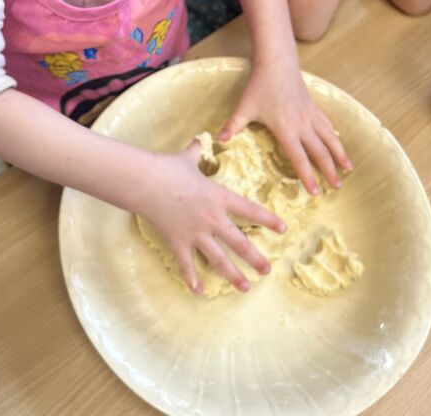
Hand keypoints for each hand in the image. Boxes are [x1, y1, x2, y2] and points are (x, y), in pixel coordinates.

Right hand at [139, 142, 286, 294]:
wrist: (146, 181)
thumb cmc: (168, 167)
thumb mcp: (187, 157)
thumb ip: (196, 151)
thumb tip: (199, 139)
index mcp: (219, 197)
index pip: (250, 210)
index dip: (268, 220)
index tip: (283, 229)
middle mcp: (212, 218)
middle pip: (240, 243)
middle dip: (256, 258)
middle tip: (268, 269)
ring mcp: (196, 233)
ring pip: (220, 259)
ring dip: (234, 275)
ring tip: (246, 286)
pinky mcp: (178, 242)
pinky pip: (187, 265)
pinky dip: (193, 279)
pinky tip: (200, 291)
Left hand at [218, 59, 351, 194]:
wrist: (277, 63)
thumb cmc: (260, 86)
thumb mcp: (244, 107)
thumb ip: (233, 125)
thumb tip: (218, 140)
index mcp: (286, 130)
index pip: (299, 158)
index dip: (307, 176)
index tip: (314, 192)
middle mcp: (303, 125)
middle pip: (320, 152)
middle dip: (329, 171)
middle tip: (336, 188)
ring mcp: (311, 115)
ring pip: (330, 138)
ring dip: (339, 154)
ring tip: (347, 169)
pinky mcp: (314, 106)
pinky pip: (328, 124)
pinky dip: (335, 135)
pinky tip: (339, 142)